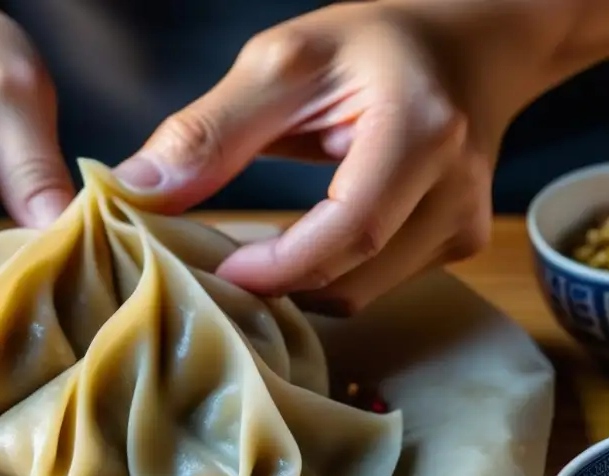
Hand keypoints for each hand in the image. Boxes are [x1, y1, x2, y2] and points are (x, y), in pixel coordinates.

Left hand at [114, 1, 502, 315]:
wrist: (470, 49)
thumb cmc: (375, 46)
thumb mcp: (283, 62)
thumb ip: (210, 130)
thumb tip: (138, 189)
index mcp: (421, 133)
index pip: (349, 232)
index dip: (277, 267)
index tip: (216, 271)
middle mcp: (455, 191)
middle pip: (349, 279)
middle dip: (273, 283)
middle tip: (213, 263)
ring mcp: (461, 228)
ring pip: (357, 295)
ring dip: (295, 285)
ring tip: (250, 251)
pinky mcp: (453, 249)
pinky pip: (372, 287)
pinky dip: (322, 277)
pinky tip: (296, 248)